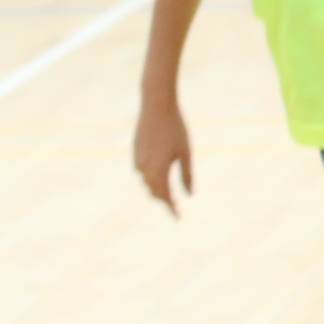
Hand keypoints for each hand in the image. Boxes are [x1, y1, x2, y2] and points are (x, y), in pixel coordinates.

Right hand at [134, 95, 192, 212]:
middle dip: (164, 199)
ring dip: (157, 188)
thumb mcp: (185, 153)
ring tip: (168, 193)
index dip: (172, 208)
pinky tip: (158, 173)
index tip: (178, 217)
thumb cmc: (176, 129)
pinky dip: (151, 176)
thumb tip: (189, 194)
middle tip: (176, 205)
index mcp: (158, 171)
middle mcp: (144, 169)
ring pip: (147, 182)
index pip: (165, 197)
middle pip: (155, 192)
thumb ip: (186, 175)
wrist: (156, 107)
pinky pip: (142, 171)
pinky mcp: (135, 153)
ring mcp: (137, 161)